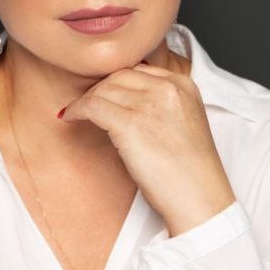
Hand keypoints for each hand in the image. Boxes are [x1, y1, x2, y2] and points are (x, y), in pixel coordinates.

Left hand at [60, 63, 235, 235]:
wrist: (200, 198)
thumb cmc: (191, 172)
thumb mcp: (184, 124)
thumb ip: (162, 105)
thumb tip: (124, 102)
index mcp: (184, 84)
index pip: (139, 70)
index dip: (115, 83)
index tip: (103, 95)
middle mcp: (169, 88)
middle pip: (119, 75)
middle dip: (99, 89)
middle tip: (86, 106)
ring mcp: (150, 104)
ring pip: (104, 89)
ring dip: (86, 100)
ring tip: (77, 113)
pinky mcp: (131, 123)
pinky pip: (92, 105)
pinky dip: (76, 109)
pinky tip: (68, 117)